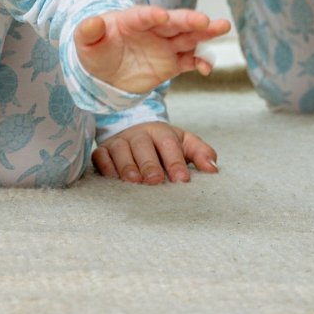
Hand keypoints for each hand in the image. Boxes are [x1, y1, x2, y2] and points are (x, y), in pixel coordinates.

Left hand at [74, 4, 230, 93]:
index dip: (152, 15)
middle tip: (206, 20)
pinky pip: (189, 61)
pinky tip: (207, 68)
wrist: (103, 71)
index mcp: (130, 20)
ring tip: (223, 26)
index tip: (162, 15)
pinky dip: (200, 63)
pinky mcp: (171, 63)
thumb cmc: (94, 50)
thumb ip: (88, 31)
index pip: (143, 16)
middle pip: (173, 22)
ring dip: (205, 33)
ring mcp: (164, 45)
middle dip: (189, 20)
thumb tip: (92, 22)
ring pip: (188, 37)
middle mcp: (152, 29)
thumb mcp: (84, 42)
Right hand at [93, 121, 218, 184]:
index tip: (182, 180)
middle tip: (156, 181)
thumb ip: (201, 153)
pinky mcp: (103, 150)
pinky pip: (100, 156)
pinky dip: (105, 166)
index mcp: (161, 132)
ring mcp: (119, 141)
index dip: (175, 161)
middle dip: (149, 163)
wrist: (135, 131)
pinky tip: (112, 178)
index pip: (168, 144)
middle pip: (143, 145)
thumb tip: (213, 169)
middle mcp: (138, 134)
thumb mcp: (184, 144)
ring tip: (135, 181)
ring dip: (127, 165)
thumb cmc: (164, 144)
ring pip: (120, 150)